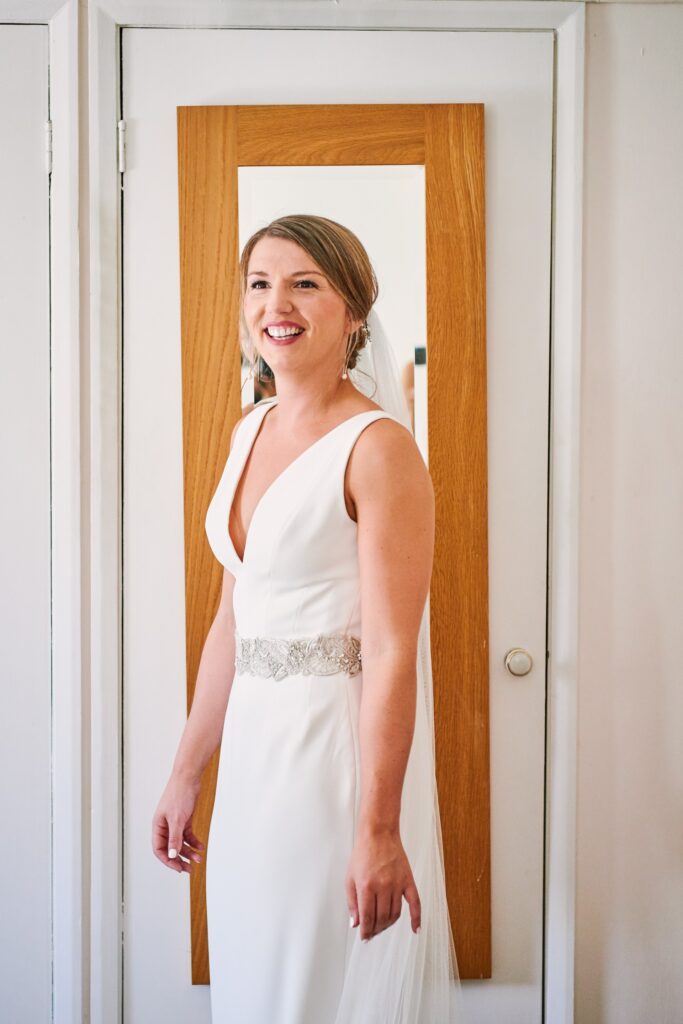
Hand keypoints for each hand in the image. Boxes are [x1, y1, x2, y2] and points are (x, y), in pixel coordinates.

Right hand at [152, 772, 204, 873]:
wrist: (189, 777)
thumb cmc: (179, 794)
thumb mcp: (177, 819)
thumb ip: (175, 838)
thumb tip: (172, 856)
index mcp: (158, 826)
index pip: (159, 849)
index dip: (168, 860)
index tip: (179, 868)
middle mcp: (164, 826)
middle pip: (170, 848)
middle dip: (179, 859)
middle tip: (189, 869)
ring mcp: (174, 822)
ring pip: (180, 842)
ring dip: (188, 851)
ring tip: (198, 858)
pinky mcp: (184, 818)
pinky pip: (187, 834)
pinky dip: (194, 841)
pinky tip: (200, 846)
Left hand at [345, 826, 420, 941]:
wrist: (379, 833)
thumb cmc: (363, 854)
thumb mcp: (350, 877)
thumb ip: (352, 902)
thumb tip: (356, 924)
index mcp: (366, 886)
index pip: (368, 918)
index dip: (366, 931)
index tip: (364, 937)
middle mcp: (383, 886)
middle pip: (382, 918)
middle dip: (376, 930)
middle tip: (372, 933)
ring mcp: (397, 883)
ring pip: (395, 914)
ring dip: (388, 924)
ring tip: (382, 926)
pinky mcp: (408, 880)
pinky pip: (416, 903)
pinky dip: (416, 918)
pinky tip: (415, 930)